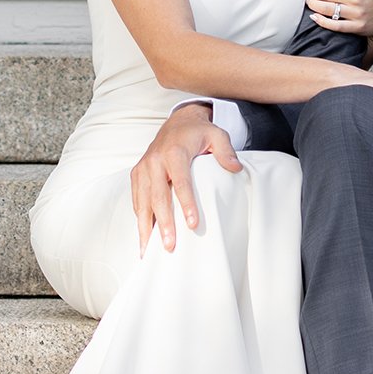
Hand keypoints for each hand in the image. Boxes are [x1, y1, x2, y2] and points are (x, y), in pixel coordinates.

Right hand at [131, 103, 241, 255]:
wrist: (177, 122)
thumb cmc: (198, 133)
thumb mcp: (217, 135)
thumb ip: (226, 151)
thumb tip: (236, 169)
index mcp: (174, 152)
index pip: (180, 181)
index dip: (186, 203)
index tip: (193, 224)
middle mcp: (154, 161)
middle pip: (158, 196)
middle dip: (163, 223)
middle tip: (170, 246)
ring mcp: (143, 168)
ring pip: (143, 202)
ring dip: (145, 227)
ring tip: (148, 251)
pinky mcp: (137, 174)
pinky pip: (137, 200)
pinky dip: (140, 219)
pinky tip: (144, 237)